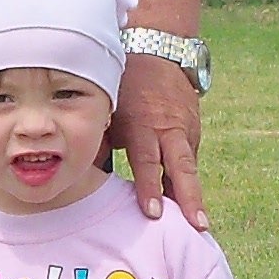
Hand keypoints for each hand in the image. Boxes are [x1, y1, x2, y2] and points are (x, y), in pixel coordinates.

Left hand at [111, 52, 205, 227]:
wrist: (160, 53)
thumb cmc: (125, 86)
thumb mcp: (109, 108)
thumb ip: (100, 141)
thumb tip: (79, 171)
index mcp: (143, 125)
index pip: (147, 162)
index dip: (150, 188)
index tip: (153, 214)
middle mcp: (169, 130)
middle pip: (183, 169)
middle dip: (191, 198)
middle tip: (198, 226)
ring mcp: (186, 130)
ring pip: (190, 168)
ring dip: (193, 196)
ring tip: (198, 225)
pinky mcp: (195, 131)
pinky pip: (190, 160)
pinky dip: (187, 180)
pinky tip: (187, 203)